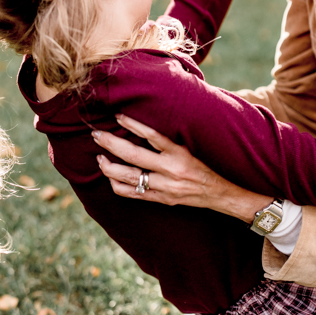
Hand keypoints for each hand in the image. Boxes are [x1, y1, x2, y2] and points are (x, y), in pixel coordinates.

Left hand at [92, 114, 268, 221]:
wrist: (219, 193)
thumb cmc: (204, 164)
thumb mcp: (191, 146)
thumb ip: (171, 137)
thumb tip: (154, 116)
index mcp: (180, 152)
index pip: (153, 135)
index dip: (134, 125)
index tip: (118, 115)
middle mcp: (171, 170)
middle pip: (134, 156)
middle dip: (111, 144)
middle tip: (96, 134)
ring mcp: (164, 187)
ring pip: (129, 177)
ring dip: (110, 167)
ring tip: (99, 158)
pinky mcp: (160, 199)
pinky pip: (133, 194)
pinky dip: (118, 185)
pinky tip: (110, 176)